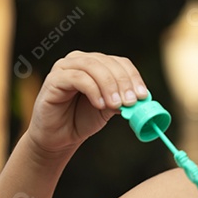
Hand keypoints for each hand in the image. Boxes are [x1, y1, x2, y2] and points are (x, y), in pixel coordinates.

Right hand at [26, 51, 147, 154]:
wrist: (58, 137)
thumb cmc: (81, 119)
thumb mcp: (108, 108)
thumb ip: (122, 100)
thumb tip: (140, 98)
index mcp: (97, 64)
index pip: (120, 62)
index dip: (133, 77)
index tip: (143, 95)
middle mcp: (80, 61)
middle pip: (108, 63)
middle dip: (123, 82)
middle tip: (131, 101)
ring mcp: (65, 67)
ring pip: (93, 67)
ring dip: (109, 86)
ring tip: (116, 105)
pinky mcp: (54, 79)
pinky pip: (77, 78)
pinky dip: (93, 90)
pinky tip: (100, 105)